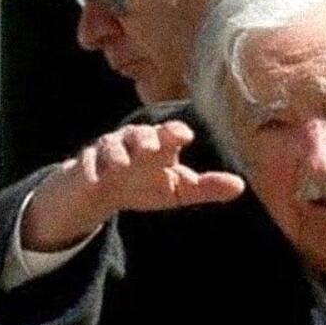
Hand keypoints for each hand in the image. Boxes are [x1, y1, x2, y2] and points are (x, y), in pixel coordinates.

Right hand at [21, 121, 247, 249]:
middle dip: (145, 139)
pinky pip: (86, 166)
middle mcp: (132, 142)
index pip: (169, 133)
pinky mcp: (85, 166)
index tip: (183, 137)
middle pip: (139, 134)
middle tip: (152, 148)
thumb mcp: (176, 189)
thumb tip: (240, 186)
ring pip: (111, 146)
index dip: (174, 133)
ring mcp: (107, 152)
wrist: (101, 191)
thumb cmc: (143, 183)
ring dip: (117, 153)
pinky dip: (90, 171)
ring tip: (123, 164)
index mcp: (158, 144)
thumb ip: (205, 187)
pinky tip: (95, 179)